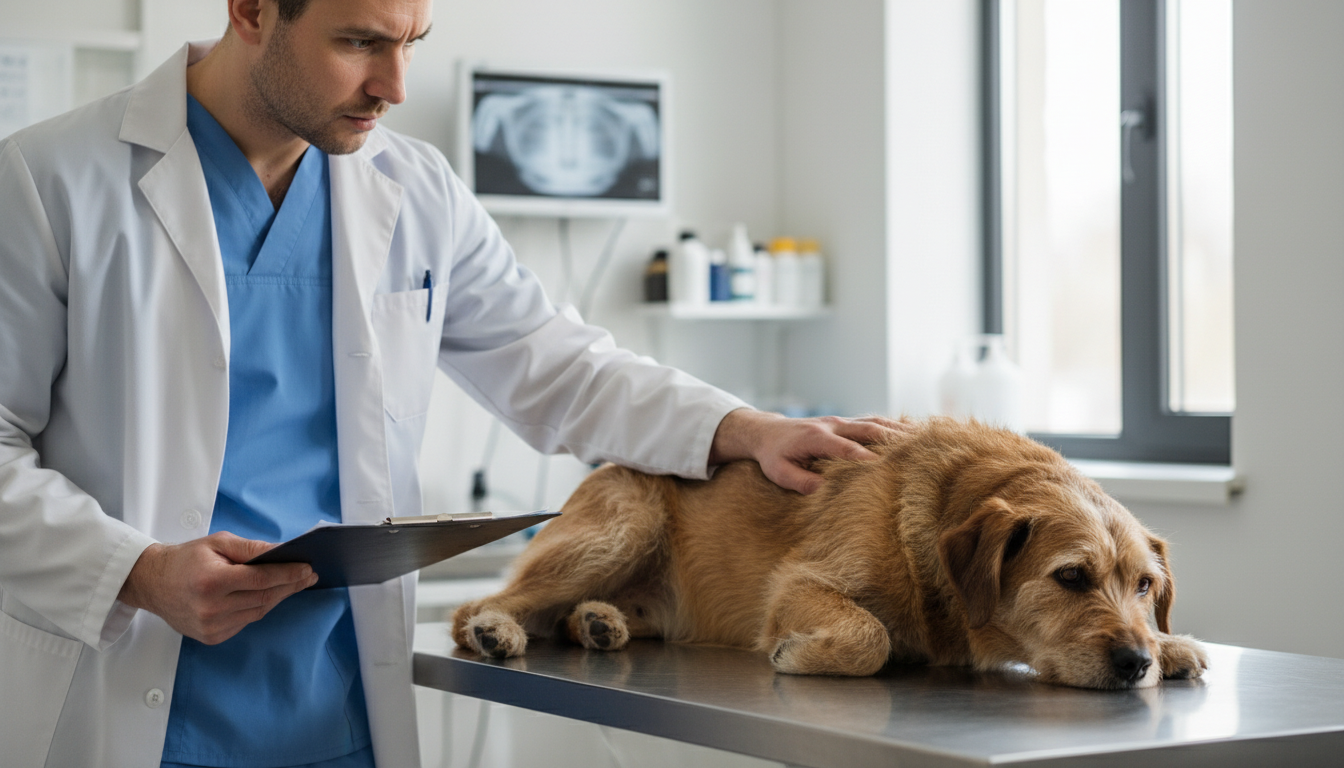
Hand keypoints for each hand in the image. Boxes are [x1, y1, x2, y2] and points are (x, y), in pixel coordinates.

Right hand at [116, 532, 317, 644]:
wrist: (152, 583)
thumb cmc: (186, 559)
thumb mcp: (218, 543)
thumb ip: (251, 548)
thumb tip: (283, 551)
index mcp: (211, 581)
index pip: (261, 579)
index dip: (288, 574)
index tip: (308, 568)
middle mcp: (211, 608)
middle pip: (264, 598)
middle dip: (290, 585)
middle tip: (309, 576)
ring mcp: (210, 626)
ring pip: (258, 612)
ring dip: (279, 597)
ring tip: (294, 584)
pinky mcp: (211, 637)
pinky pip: (246, 622)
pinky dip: (259, 608)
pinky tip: (268, 596)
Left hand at [709, 408, 908, 494]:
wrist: (768, 431)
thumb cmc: (774, 456)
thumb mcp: (779, 472)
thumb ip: (800, 481)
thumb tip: (823, 492)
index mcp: (817, 438)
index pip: (847, 449)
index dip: (867, 457)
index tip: (887, 469)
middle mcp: (834, 426)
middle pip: (870, 429)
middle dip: (895, 440)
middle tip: (921, 450)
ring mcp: (842, 422)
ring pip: (876, 422)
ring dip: (900, 430)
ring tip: (927, 438)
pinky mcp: (847, 422)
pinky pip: (874, 421)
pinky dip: (894, 425)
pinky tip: (914, 432)